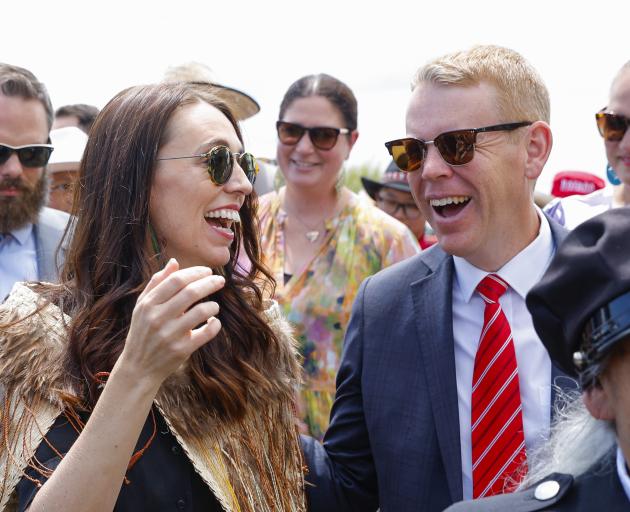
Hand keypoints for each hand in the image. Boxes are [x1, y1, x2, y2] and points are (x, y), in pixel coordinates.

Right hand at [117, 258, 224, 386]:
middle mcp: (157, 318)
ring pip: (201, 311)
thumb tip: (174, 261)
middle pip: (191, 292)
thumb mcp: (143, 306)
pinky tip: (213, 321)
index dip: (196, 273)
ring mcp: (170, 335)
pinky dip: (215, 325)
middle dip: (210, 283)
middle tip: (220, 281)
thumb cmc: (143, 331)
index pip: (177, 280)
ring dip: (213, 305)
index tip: (208, 271)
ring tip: (214, 306)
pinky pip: (206, 333)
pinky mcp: (181, 350)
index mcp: (148, 304)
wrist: (137, 368)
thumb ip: (157, 283)